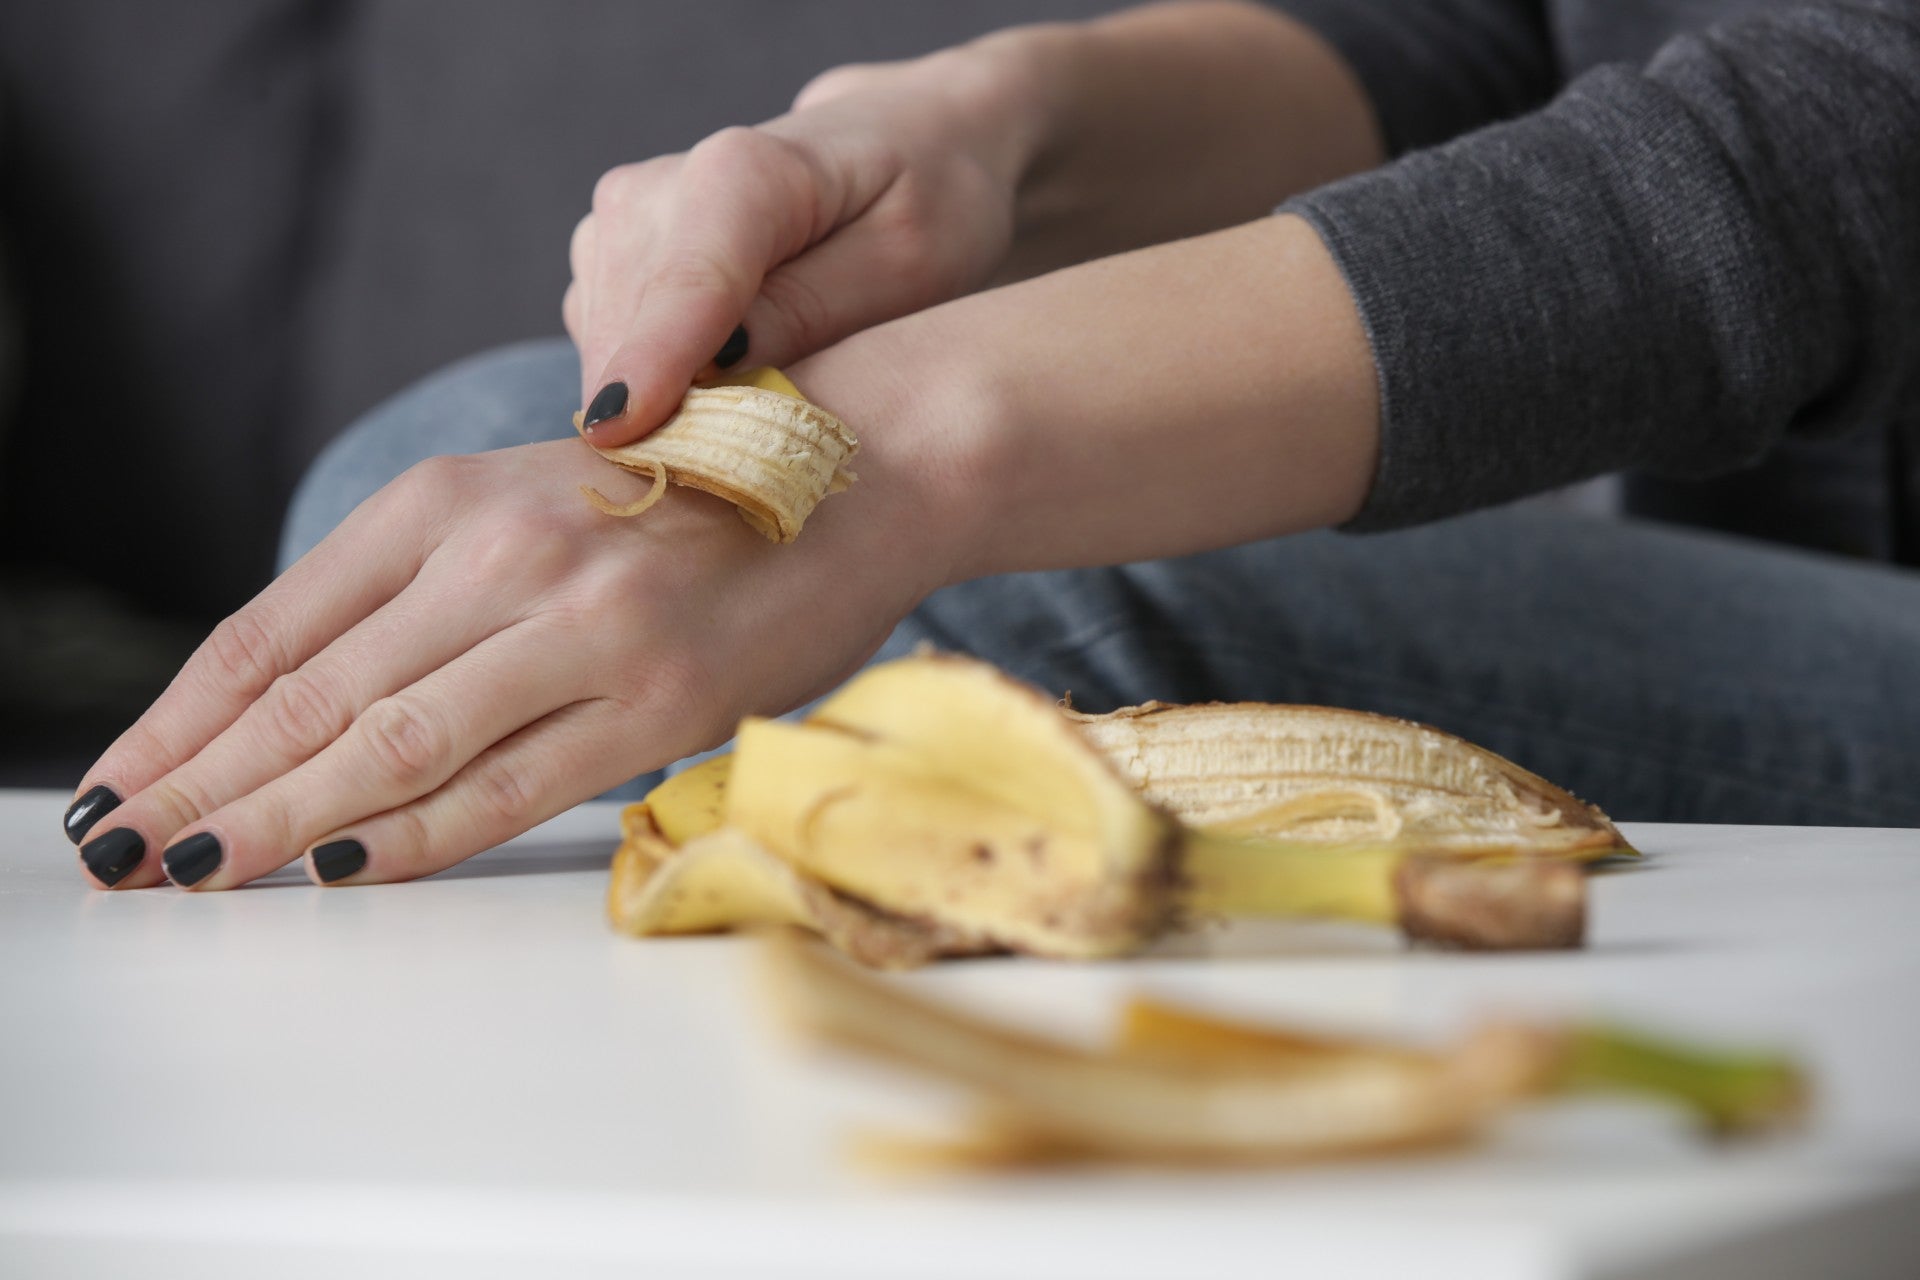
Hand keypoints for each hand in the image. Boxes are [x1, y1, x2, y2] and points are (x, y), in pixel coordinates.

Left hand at [65, 349, 971, 890]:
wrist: (853, 470)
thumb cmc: (688, 495)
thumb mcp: (530, 503)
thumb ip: (422, 587)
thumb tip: (299, 709)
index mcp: (453, 498)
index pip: (274, 628)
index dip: (180, 719)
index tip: (118, 786)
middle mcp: (504, 553)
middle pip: (311, 694)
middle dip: (200, 785)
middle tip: (119, 852)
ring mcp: (583, 627)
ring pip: (390, 745)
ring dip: (277, 820)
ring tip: (194, 872)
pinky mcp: (658, 701)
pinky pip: (505, 789)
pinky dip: (410, 838)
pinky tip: (338, 869)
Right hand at [565, 42, 1041, 446]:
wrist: (903, 150)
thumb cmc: (925, 204)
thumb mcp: (909, 261)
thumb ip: (815, 309)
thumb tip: (720, 364)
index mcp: (743, 172)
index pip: (688, 280)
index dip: (653, 359)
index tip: (618, 434)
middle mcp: (656, 189)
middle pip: (632, 334)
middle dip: (670, 416)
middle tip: (755, 480)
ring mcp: (619, 227)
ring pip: (609, 356)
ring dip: (663, 412)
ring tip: (755, 428)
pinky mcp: (606, 265)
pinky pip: (611, 358)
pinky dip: (657, 394)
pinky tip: (725, 399)